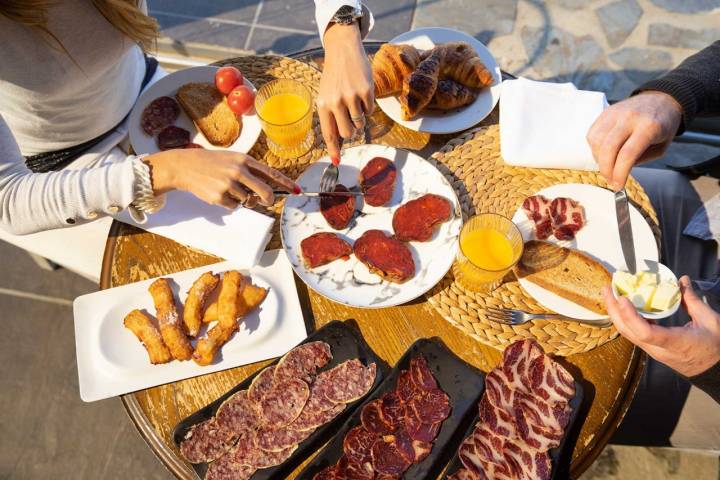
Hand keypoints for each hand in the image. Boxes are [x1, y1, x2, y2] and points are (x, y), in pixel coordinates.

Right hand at [144, 149, 297, 208]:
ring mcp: (229, 184)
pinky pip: (234, 206)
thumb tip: (266, 190)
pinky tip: (219, 193)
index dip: (285, 183)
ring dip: (242, 199)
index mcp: (244, 160)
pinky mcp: (220, 197)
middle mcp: (238, 171)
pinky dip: (230, 203)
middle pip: (265, 192)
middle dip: (269, 199)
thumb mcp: (232, 159)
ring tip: (228, 188)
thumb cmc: (211, 163)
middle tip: (267, 201)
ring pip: (248, 200)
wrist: (186, 166)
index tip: (297, 190)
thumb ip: (249, 171)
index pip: (270, 173)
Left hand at [317, 22, 373, 159]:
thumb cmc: (334, 77)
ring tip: (355, 102)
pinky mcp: (366, 92)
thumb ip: (331, 115)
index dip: (333, 149)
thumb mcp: (326, 95)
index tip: (336, 162)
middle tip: (351, 120)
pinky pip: (369, 111)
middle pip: (347, 133)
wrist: (343, 51)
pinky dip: (367, 106)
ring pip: (360, 124)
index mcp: (323, 105)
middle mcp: (335, 102)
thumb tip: (339, 140)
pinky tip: (361, 92)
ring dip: (359, 118)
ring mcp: (351, 97)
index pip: (329, 133)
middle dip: (351, 131)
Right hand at [586, 91, 682, 190]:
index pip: (627, 155)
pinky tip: (604, 153)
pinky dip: (595, 148)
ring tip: (608, 165)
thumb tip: (619, 171)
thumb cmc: (664, 126)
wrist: (662, 98)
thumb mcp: (661, 147)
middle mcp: (629, 118)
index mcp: (649, 127)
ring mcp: (615, 113)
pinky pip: (592, 134)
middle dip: (606, 170)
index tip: (618, 186)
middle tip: (610, 180)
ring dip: (599, 159)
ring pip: (596, 141)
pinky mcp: (605, 112)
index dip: (619, 174)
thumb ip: (640, 160)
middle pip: (608, 149)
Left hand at [603, 276, 719, 376]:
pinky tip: (623, 306)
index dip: (631, 316)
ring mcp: (653, 351)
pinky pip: (634, 334)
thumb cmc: (716, 347)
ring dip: (616, 313)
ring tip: (610, 294)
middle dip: (614, 309)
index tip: (623, 299)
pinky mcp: (652, 349)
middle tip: (607, 289)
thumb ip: (693, 300)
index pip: (646, 332)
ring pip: (628, 333)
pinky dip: (625, 319)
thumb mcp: (710, 321)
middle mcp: (659, 349)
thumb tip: (682, 280)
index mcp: (675, 342)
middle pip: (628, 331)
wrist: (716, 371)